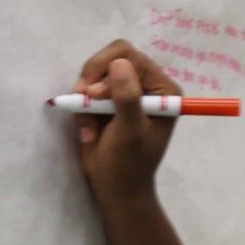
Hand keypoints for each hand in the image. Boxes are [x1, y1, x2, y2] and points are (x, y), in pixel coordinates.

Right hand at [71, 40, 179, 202]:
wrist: (115, 188)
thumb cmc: (129, 163)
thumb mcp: (130, 132)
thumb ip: (127, 99)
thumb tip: (119, 64)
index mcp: (162, 89)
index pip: (131, 56)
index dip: (107, 69)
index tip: (94, 95)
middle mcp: (146, 85)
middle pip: (112, 57)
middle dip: (93, 79)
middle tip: (84, 100)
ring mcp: (125, 91)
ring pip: (95, 73)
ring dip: (86, 99)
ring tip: (89, 127)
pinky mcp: (107, 100)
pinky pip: (87, 89)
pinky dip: (82, 108)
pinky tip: (88, 131)